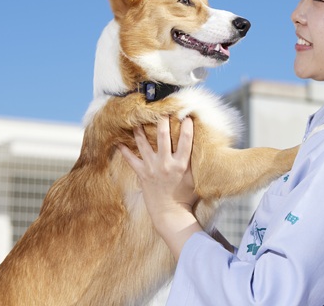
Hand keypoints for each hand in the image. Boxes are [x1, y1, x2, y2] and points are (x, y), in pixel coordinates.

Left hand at [119, 116, 201, 258]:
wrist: (170, 214)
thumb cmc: (186, 197)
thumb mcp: (196, 179)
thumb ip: (196, 163)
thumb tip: (205, 149)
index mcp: (181, 165)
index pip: (185, 141)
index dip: (186, 126)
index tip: (186, 115)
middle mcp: (166, 164)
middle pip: (163, 137)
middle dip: (162, 121)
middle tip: (161, 110)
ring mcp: (152, 168)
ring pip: (144, 144)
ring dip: (140, 130)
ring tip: (137, 118)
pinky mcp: (142, 174)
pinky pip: (131, 160)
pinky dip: (124, 151)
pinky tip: (118, 142)